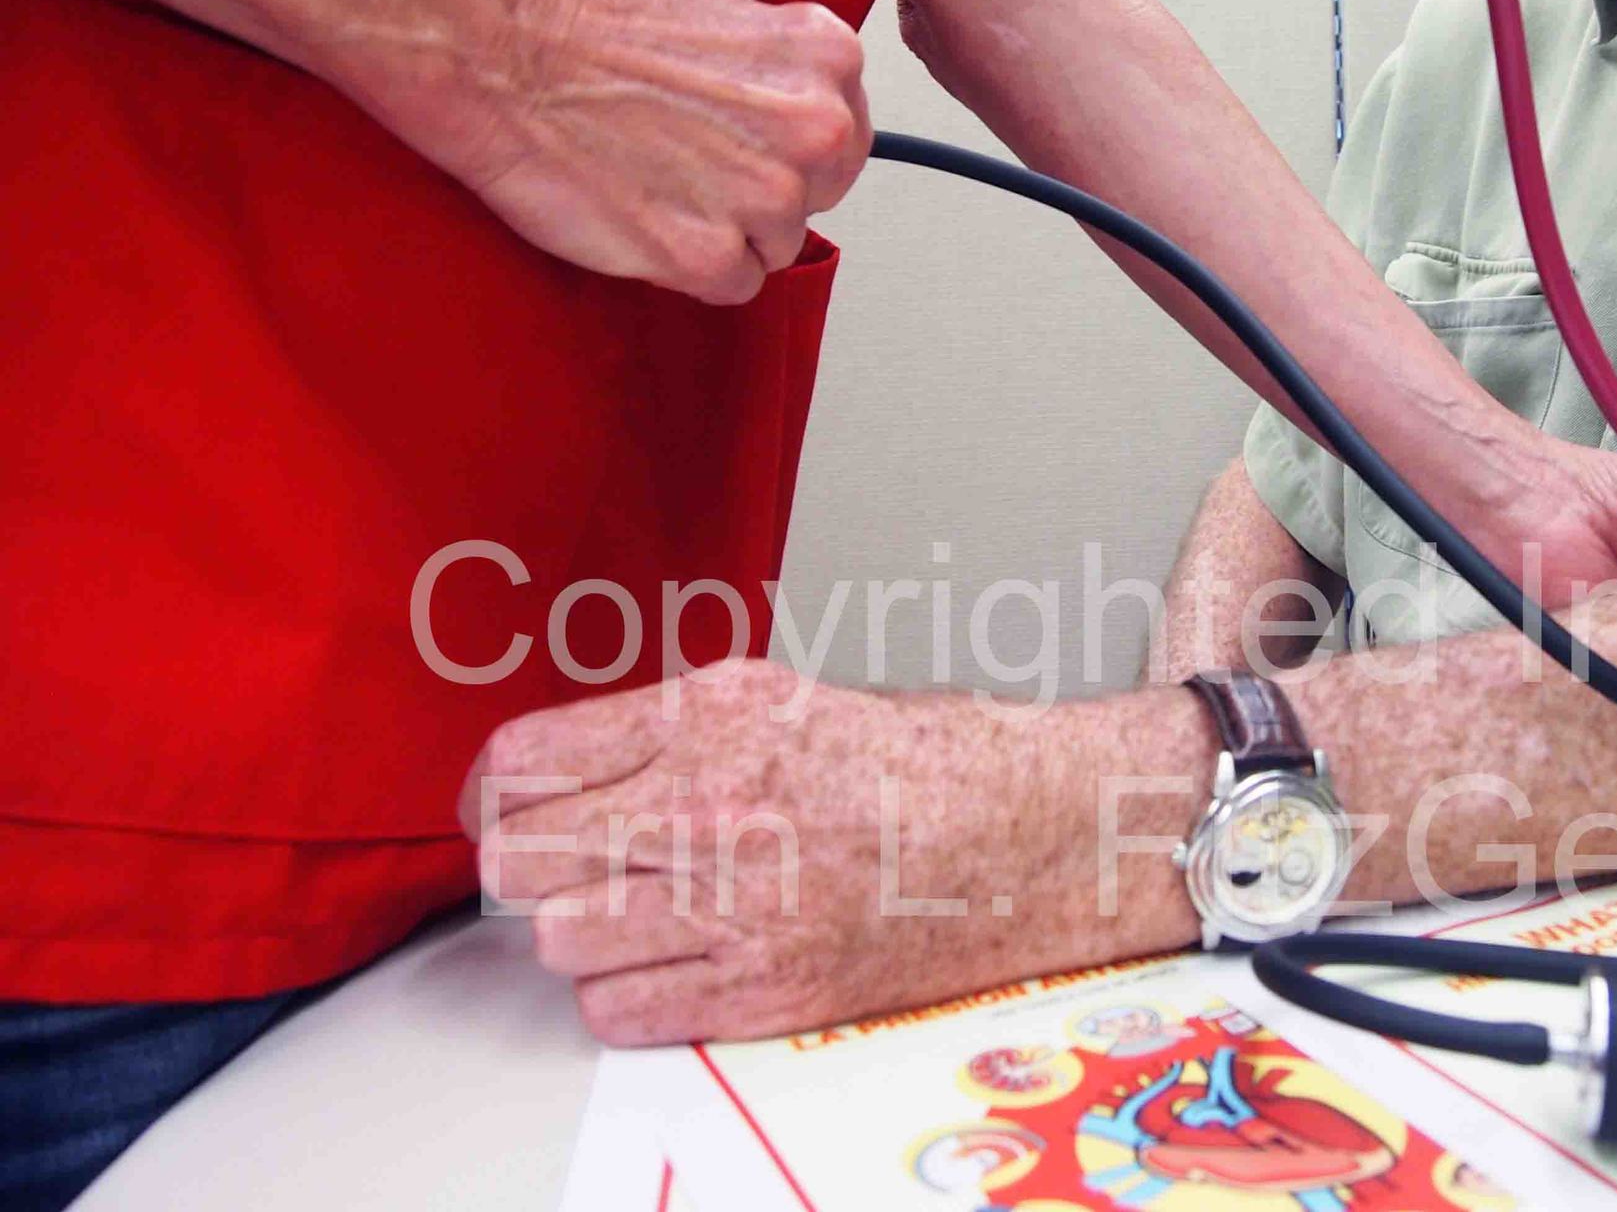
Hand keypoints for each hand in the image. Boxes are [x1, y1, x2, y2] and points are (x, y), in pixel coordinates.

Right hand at [391, 0, 870, 303]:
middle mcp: (814, 131)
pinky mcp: (706, 258)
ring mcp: (765, 199)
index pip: (842, 137)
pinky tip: (644, 215)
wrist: (499, 49)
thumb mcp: (721, 8)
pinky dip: (688, 265)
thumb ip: (775, 65)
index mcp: (826, 60)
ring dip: (723, 228)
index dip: (787, 146)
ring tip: (655, 178)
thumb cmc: (587, 19)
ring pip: (775, 245)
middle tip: (692, 162)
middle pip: (817, 196)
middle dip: (764, 189)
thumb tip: (793, 102)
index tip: (745, 141)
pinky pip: (731, 285)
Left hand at [460, 661, 1198, 1045]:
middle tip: (560, 862)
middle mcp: (712, 805)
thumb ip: (673, 730)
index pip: (523, 762)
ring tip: (636, 907)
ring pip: (557, 939)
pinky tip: (673, 956)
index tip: (502, 805)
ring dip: (582, 927)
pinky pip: (617, 1008)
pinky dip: (625, 990)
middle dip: (527, 862)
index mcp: (714, 713)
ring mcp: (735, 902)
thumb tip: (569, 771)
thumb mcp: (786, 697)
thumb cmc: (928, 762)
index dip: (493, 792)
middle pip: (518, 858)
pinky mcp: (762, 986)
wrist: (1034, 834)